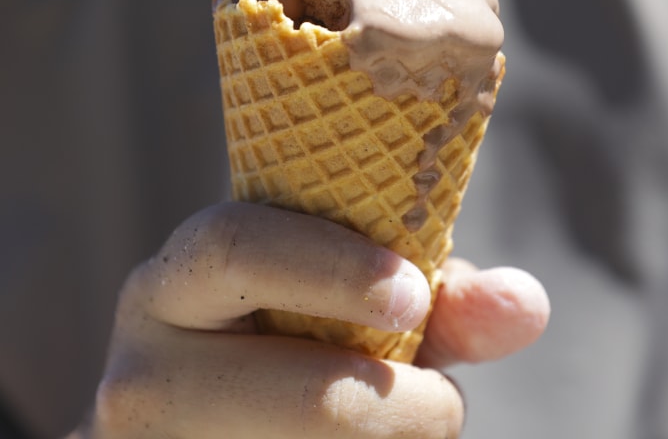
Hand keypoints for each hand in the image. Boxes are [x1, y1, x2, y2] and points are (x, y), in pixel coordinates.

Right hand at [71, 202, 548, 437]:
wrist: (199, 436)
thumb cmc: (289, 354)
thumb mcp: (344, 312)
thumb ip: (438, 303)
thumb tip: (528, 304)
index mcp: (171, 287)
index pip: (234, 247)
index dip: (333, 268)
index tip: (411, 293)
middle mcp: (139, 375)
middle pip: (310, 398)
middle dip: (409, 409)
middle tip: (439, 402)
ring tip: (390, 433)